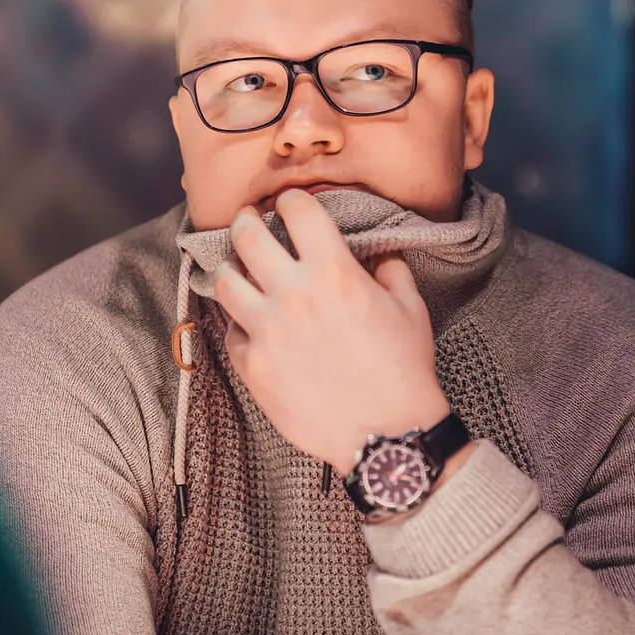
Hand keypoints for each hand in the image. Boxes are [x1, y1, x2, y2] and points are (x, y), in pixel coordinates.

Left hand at [212, 188, 451, 471]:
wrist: (385, 434)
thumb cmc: (403, 371)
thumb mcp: (409, 310)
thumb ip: (391, 271)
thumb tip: (379, 254)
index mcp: (334, 272)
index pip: (297, 211)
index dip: (290, 201)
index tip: (288, 204)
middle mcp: (294, 294)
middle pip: (247, 236)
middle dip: (246, 221)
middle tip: (248, 221)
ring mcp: (268, 331)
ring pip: (224, 281)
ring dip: (232, 269)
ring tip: (238, 270)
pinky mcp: (253, 366)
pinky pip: (232, 332)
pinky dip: (240, 325)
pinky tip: (253, 325)